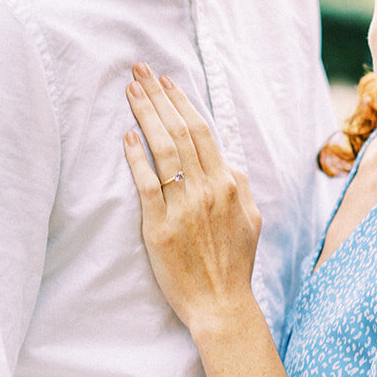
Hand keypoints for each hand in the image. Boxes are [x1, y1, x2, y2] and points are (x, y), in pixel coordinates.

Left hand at [123, 66, 260, 334]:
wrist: (221, 304)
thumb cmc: (234, 263)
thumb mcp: (250, 219)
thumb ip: (238, 187)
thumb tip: (225, 162)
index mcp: (229, 183)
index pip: (201, 131)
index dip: (180, 102)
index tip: (164, 81)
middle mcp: (208, 189)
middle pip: (180, 131)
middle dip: (158, 97)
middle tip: (139, 72)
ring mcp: (184, 207)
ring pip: (163, 149)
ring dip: (145, 116)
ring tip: (130, 92)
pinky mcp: (161, 227)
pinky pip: (146, 184)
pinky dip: (136, 158)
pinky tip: (126, 137)